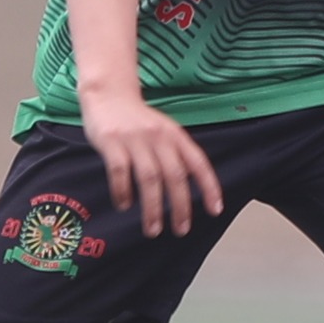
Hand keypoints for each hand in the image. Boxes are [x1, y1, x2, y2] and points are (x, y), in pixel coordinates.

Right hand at [78, 83, 223, 239]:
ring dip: (153, 207)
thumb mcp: (164, 131)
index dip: (209, 187)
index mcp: (175, 136)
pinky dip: (123, 192)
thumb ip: (175, 154)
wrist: (108, 93)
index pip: (198, 163)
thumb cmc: (138, 120)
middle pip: (175, 175)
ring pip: (149, 178)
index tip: (215, 210)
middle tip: (181, 229)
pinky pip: (120, 171)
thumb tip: (186, 190)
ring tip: (153, 229)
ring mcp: (135, 139)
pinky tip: (124, 205)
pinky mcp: (111, 142)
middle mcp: (159, 137)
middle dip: (180, 206)